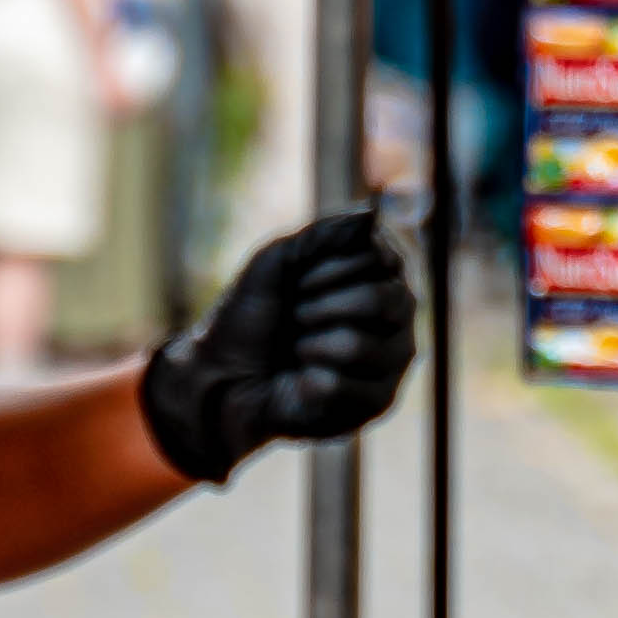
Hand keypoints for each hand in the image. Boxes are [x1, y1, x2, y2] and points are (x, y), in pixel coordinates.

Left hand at [141, 210, 418, 482]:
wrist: (222, 376)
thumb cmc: (250, 317)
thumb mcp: (278, 261)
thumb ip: (324, 235)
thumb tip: (370, 215)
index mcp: (376, 276)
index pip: (382, 259)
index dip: (331, 271)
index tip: (300, 282)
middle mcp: (395, 316)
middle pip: (385, 300)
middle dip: (322, 307)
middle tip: (296, 318)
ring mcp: (390, 360)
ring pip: (362, 346)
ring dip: (311, 345)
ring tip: (297, 352)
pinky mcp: (377, 402)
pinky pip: (349, 388)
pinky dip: (310, 381)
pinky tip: (302, 383)